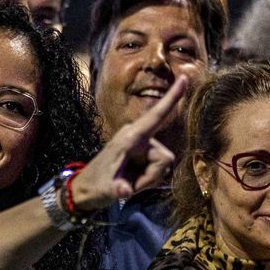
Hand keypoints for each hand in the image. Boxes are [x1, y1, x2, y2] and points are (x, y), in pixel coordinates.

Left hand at [69, 77, 186, 211]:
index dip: (171, 99)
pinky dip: (148, 179)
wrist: (86, 190)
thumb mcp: (105, 190)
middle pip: (165, 158)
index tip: (183, 78)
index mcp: (130, 137)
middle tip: (128, 184)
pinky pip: (159, 169)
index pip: (156, 116)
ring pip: (163, 166)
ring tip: (128, 182)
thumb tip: (124, 191)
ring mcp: (142, 146)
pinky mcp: (144, 154)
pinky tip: (132, 181)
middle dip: (151, 176)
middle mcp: (139, 137)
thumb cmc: (94, 185)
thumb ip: (116, 190)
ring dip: (148, 179)